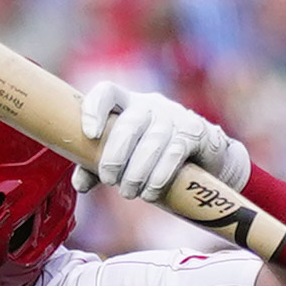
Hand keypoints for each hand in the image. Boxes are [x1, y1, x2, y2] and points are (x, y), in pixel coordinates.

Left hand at [75, 78, 248, 202]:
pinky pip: (174, 152)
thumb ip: (97, 168)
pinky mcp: (193, 132)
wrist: (205, 158)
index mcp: (127, 105)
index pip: (107, 92)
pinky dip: (159, 176)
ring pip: (152, 141)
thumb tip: (80, 184)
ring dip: (137, 173)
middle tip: (109, 180)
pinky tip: (150, 192)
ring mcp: (173, 116)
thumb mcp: (124, 160)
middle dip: (115, 156)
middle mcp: (149, 105)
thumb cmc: (156, 157)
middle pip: (129, 124)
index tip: (89, 135)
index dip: (94, 108)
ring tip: (129, 193)